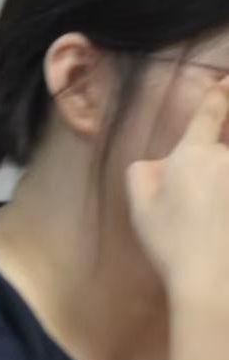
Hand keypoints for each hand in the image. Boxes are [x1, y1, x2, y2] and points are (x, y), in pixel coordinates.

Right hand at [126, 76, 228, 301]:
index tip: (226, 80)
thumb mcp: (139, 205)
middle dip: (221, 140)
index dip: (220, 93)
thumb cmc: (172, 242)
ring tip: (215, 197)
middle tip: (205, 173)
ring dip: (221, 178)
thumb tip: (159, 161)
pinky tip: (223, 210)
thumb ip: (143, 172)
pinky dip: (228, 196)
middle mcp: (227, 158)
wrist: (211, 279)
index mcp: (194, 154)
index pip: (211, 112)